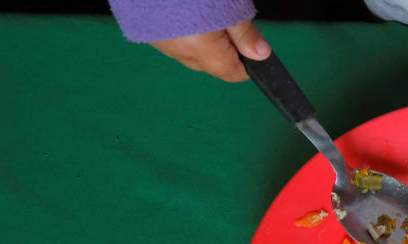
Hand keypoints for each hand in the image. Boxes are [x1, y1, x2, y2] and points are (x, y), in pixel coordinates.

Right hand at [151, 20, 270, 82]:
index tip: (251, 49)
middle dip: (223, 50)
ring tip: (204, 10)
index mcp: (200, 47)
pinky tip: (185, 10)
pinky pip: (171, 39)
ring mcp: (159, 41)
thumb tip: (260, 55)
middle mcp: (177, 49)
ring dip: (201, 40)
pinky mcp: (147, 29)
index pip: (230, 73)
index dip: (245, 64)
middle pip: (209, 64)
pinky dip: (182, 30)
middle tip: (227, 19)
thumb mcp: (229, 4)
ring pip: (189, 52)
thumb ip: (244, 33)